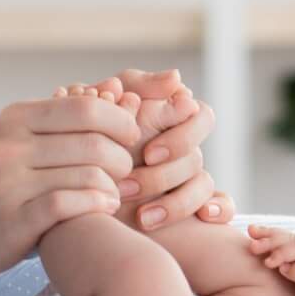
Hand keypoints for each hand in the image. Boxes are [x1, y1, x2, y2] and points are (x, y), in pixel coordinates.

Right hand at [0, 92, 139, 276]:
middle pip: (92, 144)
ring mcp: (7, 182)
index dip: (119, 121)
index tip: (130, 136)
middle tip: (126, 171)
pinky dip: (96, 204)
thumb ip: (69, 115)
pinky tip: (104, 207)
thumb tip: (119, 87)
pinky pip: (67, 204)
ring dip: (113, 187)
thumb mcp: (25, 136)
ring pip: (85, 176)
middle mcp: (8, 145)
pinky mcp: (12, 219)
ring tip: (116, 193)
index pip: (85, 108)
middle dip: (122, 158)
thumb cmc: (4, 175)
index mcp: (16, 117)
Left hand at [72, 69, 236, 230]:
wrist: (70, 174)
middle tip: (128, 187)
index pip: (202, 117)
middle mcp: (184, 147)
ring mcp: (188, 177)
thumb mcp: (107, 102)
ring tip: (142, 218)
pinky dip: (221, 208)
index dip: (180, 138)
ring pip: (204, 185)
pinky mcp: (190, 204)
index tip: (148, 154)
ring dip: (177, 204)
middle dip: (163, 176)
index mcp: (173, 118)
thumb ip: (138, 86)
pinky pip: (224, 205)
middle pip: (196, 158)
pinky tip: (205, 217)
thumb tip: (176, 77)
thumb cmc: (92, 131)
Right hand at [245, 223, 294, 295]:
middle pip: (289, 239)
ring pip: (284, 238)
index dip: (282, 253)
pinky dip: (268, 240)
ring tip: (250, 231)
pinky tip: (255, 236)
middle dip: (270, 241)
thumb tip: (284, 267)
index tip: (267, 263)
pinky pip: (281, 244)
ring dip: (267, 235)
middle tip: (252, 247)